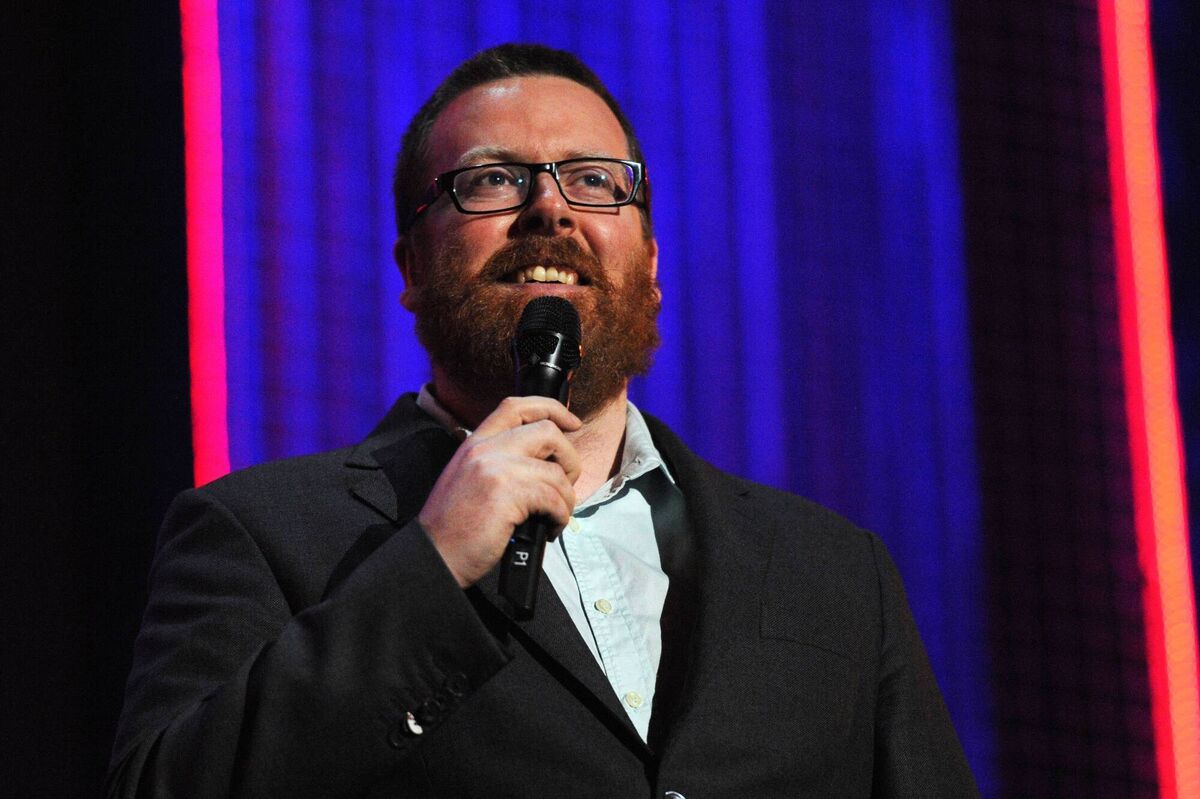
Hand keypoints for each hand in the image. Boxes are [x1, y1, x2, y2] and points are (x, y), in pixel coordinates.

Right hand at [418, 396, 581, 587]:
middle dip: (569, 459)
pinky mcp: (507, 494)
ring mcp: (496, 469)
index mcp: (476, 443)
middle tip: (564, 485)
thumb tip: (546, 462)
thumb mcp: (470, 478)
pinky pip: (554, 498)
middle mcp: (485, 449)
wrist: (435, 555)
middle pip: (548, 432)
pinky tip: (550, 528)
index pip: (518, 406)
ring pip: (557, 472)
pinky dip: (560, 516)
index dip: (552, 409)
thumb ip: (500, 461)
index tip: (571, 423)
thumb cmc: (455, 527)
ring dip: (566, 498)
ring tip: (554, 516)